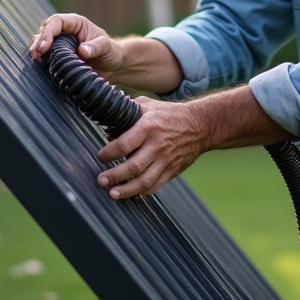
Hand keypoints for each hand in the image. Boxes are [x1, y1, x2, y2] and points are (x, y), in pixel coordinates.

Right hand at [29, 12, 122, 74]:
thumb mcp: (106, 48)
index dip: (48, 32)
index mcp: (76, 23)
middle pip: (46, 29)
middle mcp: (66, 30)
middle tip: (36, 54)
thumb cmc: (111, 53)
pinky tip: (38, 63)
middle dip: (39, 40)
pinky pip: (45, 52)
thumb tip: (82, 50)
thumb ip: (96, 47)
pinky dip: (40, 56)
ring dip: (36, 47)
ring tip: (35, 58)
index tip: (45, 47)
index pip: (56, 21)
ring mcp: (61, 42)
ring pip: (42, 39)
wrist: (112, 67)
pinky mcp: (59, 54)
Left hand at [94, 97, 208, 199]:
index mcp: (148, 127)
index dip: (108, 153)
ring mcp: (166, 160)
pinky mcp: (172, 170)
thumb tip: (106, 122)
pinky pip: (156, 186)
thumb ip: (127, 111)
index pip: (124, 144)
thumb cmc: (169, 114)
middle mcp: (157, 145)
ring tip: (112, 194)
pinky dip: (142, 192)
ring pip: (144, 181)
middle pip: (132, 167)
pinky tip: (131, 194)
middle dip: (114, 176)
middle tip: (100, 180)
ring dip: (126, 190)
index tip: (100, 157)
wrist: (200, 125)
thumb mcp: (148, 105)